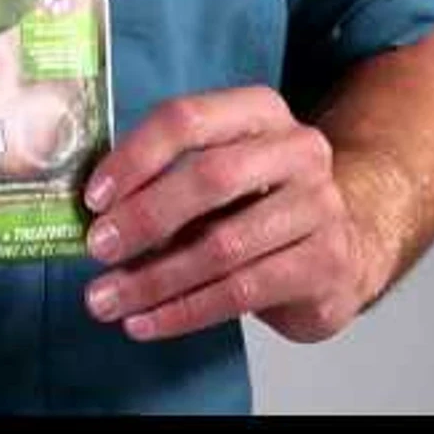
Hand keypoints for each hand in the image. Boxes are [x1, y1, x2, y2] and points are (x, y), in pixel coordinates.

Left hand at [81, 86, 374, 343]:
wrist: (341, 248)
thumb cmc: (255, 204)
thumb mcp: (216, 173)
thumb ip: (163, 178)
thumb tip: (92, 214)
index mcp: (259, 111)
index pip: (187, 119)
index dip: (135, 158)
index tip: (93, 198)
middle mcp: (297, 150)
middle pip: (210, 178)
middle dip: (144, 218)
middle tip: (97, 249)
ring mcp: (320, 206)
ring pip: (223, 247)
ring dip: (154, 279)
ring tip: (107, 300)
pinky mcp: (326, 263)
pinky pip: (242, 291)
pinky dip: (184, 311)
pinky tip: (146, 322)